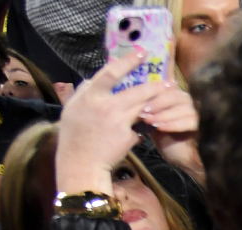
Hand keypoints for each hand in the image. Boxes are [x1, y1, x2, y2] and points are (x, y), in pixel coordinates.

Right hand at [55, 51, 167, 194]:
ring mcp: (117, 120)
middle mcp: (104, 105)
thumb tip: (94, 80)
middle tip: (168, 83)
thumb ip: (84, 92)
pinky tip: (155, 125)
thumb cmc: (75, 137)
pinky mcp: (127, 136)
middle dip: (154, 87)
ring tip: (168, 99)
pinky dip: (147, 126)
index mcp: (89, 95)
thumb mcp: (72, 109)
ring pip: (143, 107)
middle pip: (136, 91)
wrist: (80, 164)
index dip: (127, 61)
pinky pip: (141, 127)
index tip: (141, 53)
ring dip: (157, 103)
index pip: (110, 72)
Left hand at [141, 81, 202, 181]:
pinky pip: (190, 121)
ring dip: (164, 114)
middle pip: (177, 95)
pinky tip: (160, 128)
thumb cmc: (173, 144)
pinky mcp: (207, 126)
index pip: (168, 89)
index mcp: (181, 100)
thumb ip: (151, 112)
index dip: (154, 93)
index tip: (140, 101)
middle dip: (158, 102)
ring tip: (150, 121)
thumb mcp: (157, 125)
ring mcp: (202, 114)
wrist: (188, 163)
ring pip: (184, 107)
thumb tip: (135, 101)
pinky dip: (173, 124)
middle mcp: (193, 104)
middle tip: (144, 111)